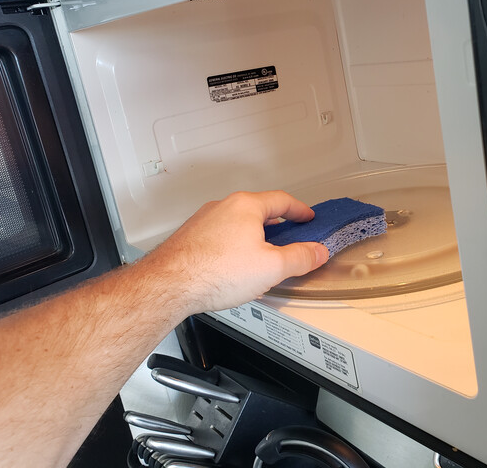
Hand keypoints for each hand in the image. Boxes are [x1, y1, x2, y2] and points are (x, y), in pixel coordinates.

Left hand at [144, 190, 328, 313]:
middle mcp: (223, 208)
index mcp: (246, 206)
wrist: (168, 285)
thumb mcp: (272, 267)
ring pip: (237, 224)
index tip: (307, 217)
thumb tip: (317, 252)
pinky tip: (234, 270)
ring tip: (261, 259)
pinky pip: (220, 237)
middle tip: (288, 237)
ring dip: (253, 238)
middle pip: (258, 211)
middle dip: (276, 225)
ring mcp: (204, 222)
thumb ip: (300, 258)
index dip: (299, 210)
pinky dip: (233, 247)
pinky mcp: (190, 238)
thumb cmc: (213, 271)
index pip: (282, 200)